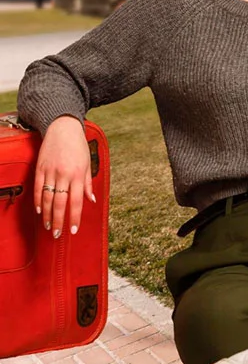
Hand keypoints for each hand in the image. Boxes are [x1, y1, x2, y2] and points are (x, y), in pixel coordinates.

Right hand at [33, 115, 95, 238]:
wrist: (63, 129)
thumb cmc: (79, 146)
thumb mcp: (88, 163)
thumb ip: (88, 184)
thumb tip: (91, 200)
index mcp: (79, 174)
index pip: (77, 201)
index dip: (75, 217)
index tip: (74, 230)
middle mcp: (65, 175)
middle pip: (60, 203)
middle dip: (59, 221)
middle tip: (57, 234)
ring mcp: (51, 172)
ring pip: (48, 198)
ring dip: (47, 215)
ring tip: (48, 226)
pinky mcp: (40, 168)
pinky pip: (38, 188)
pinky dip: (39, 201)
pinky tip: (40, 211)